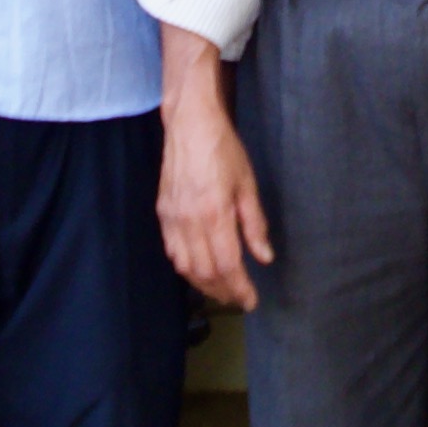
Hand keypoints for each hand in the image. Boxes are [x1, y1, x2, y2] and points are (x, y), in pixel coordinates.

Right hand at [159, 88, 276, 309]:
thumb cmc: (223, 150)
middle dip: (224, 292)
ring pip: (185, 266)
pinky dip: (186, 268)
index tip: (251, 301)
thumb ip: (254, 225)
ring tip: (222, 291)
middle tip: (239, 300)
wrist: (190, 125)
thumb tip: (265, 258)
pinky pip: (172, 251)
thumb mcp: (248, 185)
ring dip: (204, 285)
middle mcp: (189, 221)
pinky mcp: (162, 213)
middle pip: (205, 272)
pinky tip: (199, 271)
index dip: (240, 288)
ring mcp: (172, 218)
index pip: (228, 265)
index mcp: (215, 214)